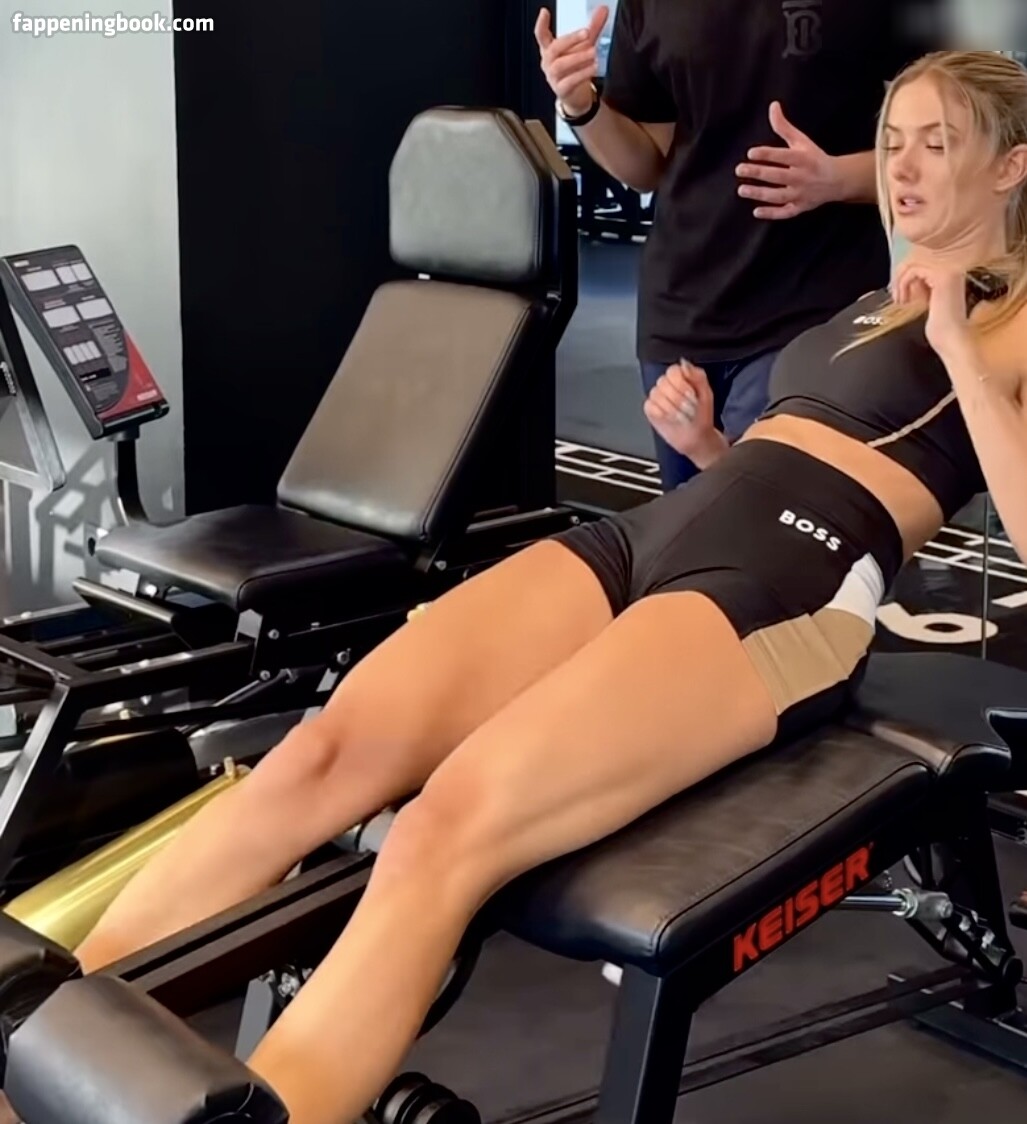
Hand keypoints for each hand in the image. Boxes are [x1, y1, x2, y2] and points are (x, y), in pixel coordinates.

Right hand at [535, 5, 608, 116]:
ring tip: (593, 53)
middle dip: (571, 40)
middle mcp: (548, 62)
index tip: (544, 12)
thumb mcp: (584, 45)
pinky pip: (569, 81)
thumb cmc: (575, 67)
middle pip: (554, 49)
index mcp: (550, 49)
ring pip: (561, 65)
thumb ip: (593, 28)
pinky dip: (582, 73)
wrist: (576, 95)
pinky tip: (593, 67)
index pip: (541, 35)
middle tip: (587, 33)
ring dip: (578, 57)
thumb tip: (603, 9)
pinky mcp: (561, 89)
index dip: (541, 24)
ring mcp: (553, 77)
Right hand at [643, 360, 720, 460]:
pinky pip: (650, 406)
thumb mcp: (706, 393)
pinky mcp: (650, 409)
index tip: (691, 395)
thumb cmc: (702, 415)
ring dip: (672, 408)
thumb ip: (697, 376)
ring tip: (682, 416)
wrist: (697, 437)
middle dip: (678, 399)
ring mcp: (657, 396)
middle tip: (688, 409)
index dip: (681, 384)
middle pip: (663, 382)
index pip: (673, 371)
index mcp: (681, 376)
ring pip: (656, 395)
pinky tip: (671, 419)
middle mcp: (666, 384)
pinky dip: (662, 414)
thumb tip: (684, 363)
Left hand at [736, 102, 840, 219]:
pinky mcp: (800, 208)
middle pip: (778, 176)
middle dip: (758, 173)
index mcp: (804, 158)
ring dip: (760, 194)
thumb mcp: (801, 141)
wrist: (837, 180)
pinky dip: (772, 214)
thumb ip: (784, 126)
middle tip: (740, 169)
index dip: (767, 154)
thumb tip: (773, 106)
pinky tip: (756, 212)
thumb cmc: (814, 158)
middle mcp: (802, 177)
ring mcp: (801, 194)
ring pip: (779, 195)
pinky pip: (785, 213)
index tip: (751, 153)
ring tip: (742, 189)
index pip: (783, 156)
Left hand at [891, 260, 972, 359]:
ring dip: (900, 282)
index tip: (901, 291)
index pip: (922, 257)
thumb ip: (919, 282)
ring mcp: (949, 266)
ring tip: (900, 299)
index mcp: (951, 268)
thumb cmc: (940, 324)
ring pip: (913, 261)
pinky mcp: (942, 274)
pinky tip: (905, 299)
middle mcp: (954, 262)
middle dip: (901, 276)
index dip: (906, 274)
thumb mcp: (925, 297)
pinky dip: (903, 284)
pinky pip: (913, 269)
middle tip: (897, 295)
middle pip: (917, 255)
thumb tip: (902, 274)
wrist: (950, 337)